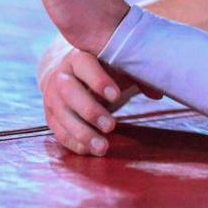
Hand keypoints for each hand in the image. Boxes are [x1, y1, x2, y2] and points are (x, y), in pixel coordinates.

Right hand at [39, 44, 163, 155]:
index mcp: (79, 56)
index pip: (86, 65)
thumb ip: (138, 75)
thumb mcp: (119, 65)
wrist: (69, 70)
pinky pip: (58, 131)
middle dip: (90, 111)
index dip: (99, 80)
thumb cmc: (104, 66)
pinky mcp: (50, 115)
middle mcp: (61, 75)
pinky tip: (89, 150)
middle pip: (70, 92)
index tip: (116, 95)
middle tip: (111, 126)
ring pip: (62, 115)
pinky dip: (73, 143)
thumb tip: (157, 94)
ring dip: (82, 133)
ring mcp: (52, 96)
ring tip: (103, 147)